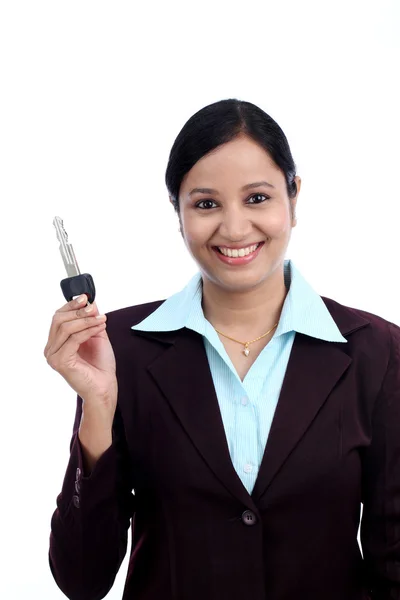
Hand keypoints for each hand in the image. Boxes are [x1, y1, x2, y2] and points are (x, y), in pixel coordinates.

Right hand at [44, 295, 116, 412]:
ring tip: (101, 319)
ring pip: (65, 327)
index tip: (86, 297)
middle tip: (95, 309)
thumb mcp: (97, 335)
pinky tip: (99, 328)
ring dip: (86, 320)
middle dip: (78, 311)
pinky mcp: (60, 362)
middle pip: (58, 319)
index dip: (71, 305)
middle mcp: (51, 348)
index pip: (58, 317)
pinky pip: (73, 339)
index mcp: (56, 342)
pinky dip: (88, 330)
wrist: (105, 386)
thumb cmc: (100, 365)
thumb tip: (89, 302)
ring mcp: (53, 356)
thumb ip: (91, 319)